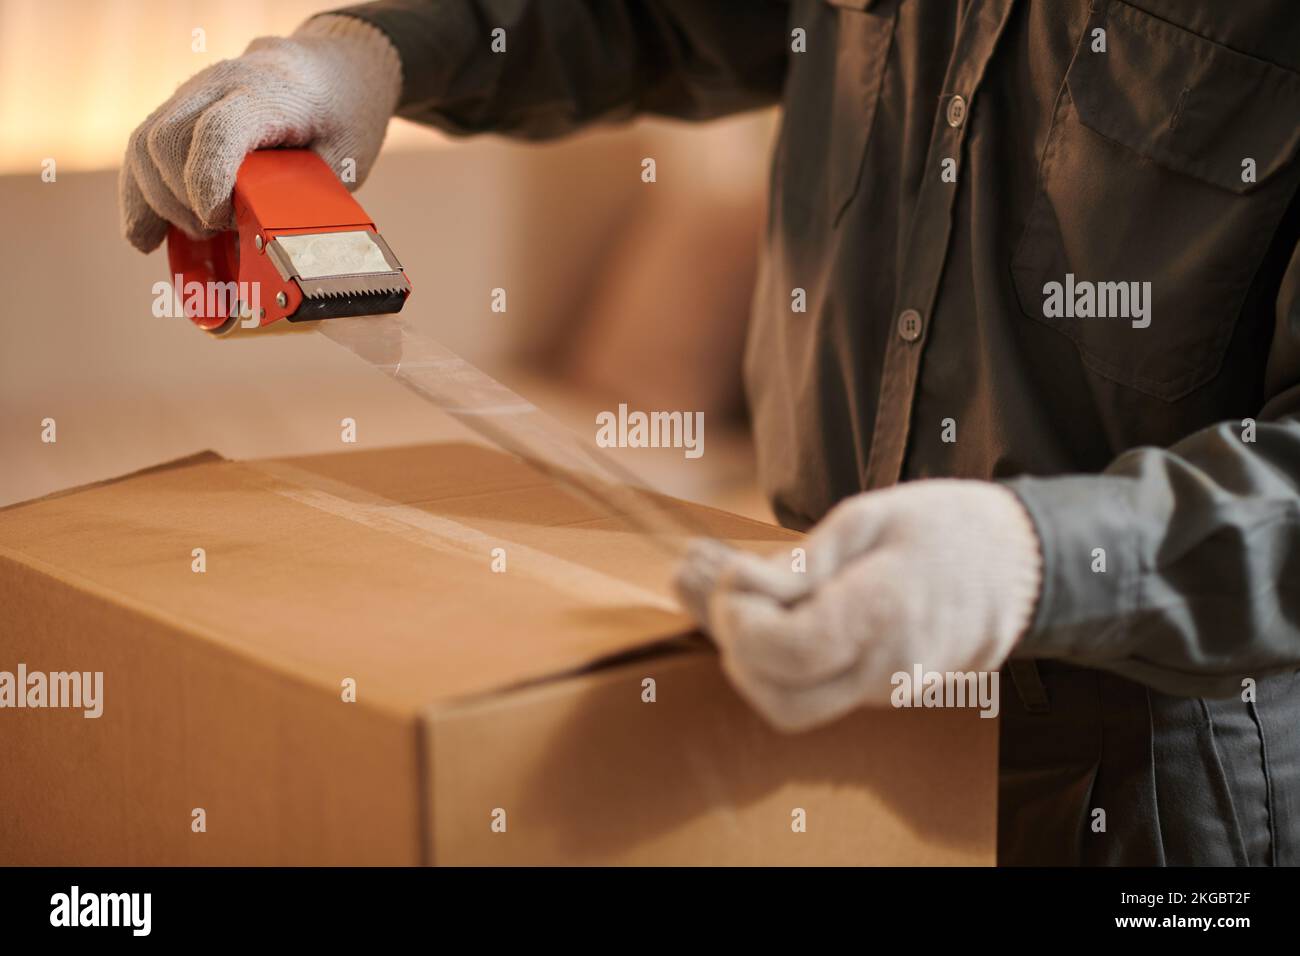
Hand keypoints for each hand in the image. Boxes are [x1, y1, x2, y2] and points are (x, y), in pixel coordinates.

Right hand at [119, 15, 401, 251]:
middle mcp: (221, 84)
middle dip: (181, 202)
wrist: (330, 70)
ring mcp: (194, 92)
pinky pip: (141, 148)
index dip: (208, 184)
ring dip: (156, 201)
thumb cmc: (342, 116)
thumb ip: (311, 200)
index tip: (221, 222)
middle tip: (219, 232)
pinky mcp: (179, 109)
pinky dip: (141, 194)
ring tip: (196, 233)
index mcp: (269, 93)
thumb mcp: (347, 160)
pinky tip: (147, 233)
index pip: (216, 133)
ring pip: (144, 144)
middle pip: (167, 140)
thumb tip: (277, 256)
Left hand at [674, 480, 1042, 730]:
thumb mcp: (873, 514)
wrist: (1023, 568)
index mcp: (884, 613)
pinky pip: (818, 695)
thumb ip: (809, 558)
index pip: (790, 651)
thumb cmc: (946, 529)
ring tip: (759, 606)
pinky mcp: (884, 694)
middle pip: (783, 703)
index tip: (737, 576)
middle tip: (737, 599)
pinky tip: (787, 617)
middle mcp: (886, 669)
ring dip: (757, 666)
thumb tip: (754, 589)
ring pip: (795, 709)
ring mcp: (888, 690)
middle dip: (740, 654)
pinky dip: (784, 667)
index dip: (743, 620)